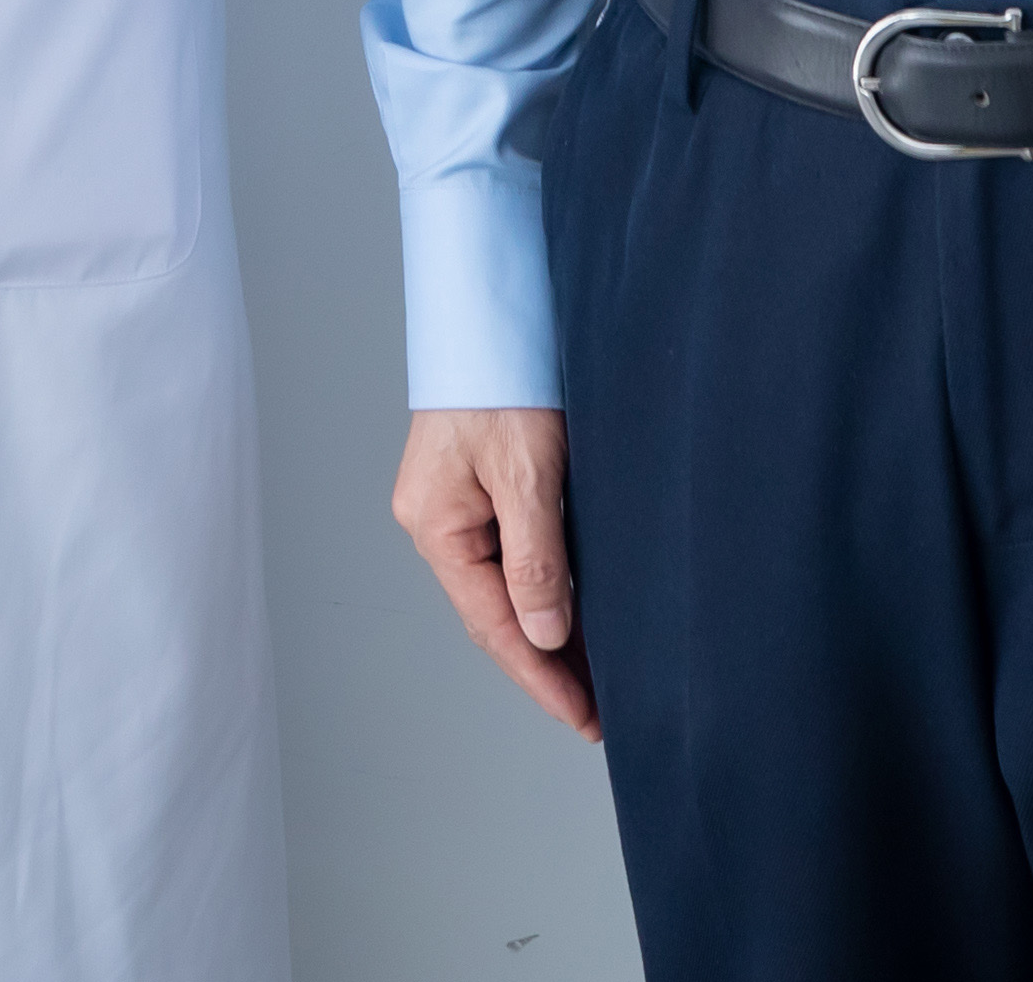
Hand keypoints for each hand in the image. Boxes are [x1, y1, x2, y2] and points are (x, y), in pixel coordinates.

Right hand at [392, 406, 594, 739]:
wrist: (494, 314)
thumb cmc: (504, 381)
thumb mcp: (527, 473)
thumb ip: (535, 557)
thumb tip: (544, 636)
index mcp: (436, 525)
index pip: (492, 623)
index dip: (539, 677)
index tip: (583, 718)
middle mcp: (438, 522)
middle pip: (493, 614)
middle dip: (544, 666)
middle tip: (596, 713)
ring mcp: (455, 506)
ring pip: (503, 589)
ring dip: (546, 635)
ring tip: (594, 680)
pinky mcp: (478, 488)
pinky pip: (510, 559)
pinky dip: (543, 594)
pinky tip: (573, 616)